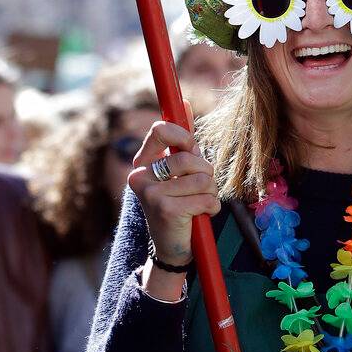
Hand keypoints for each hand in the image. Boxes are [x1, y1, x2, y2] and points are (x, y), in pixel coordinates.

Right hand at [128, 101, 219, 269]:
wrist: (172, 249)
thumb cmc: (178, 204)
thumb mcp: (178, 172)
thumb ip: (181, 141)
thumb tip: (184, 102)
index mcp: (142, 163)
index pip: (160, 130)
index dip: (183, 136)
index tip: (192, 147)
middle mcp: (140, 176)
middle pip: (188, 157)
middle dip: (205, 172)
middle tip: (200, 186)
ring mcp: (151, 194)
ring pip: (202, 178)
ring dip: (211, 192)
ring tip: (200, 203)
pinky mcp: (166, 210)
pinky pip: (206, 197)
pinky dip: (212, 207)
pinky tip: (200, 216)